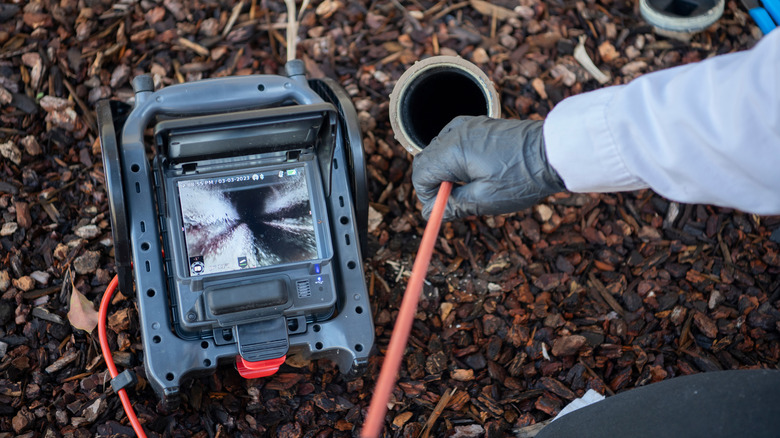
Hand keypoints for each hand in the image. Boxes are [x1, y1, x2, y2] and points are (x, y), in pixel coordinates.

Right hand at [412, 115, 565, 220]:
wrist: (553, 152)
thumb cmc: (522, 177)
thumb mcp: (484, 200)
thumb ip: (453, 205)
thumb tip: (431, 213)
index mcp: (452, 150)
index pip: (420, 174)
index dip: (427, 196)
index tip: (443, 209)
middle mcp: (455, 132)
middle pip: (425, 160)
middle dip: (434, 184)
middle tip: (454, 202)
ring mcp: (467, 125)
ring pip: (438, 151)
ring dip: (445, 171)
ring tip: (470, 187)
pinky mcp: (478, 125)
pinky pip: (454, 142)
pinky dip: (456, 158)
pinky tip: (475, 171)